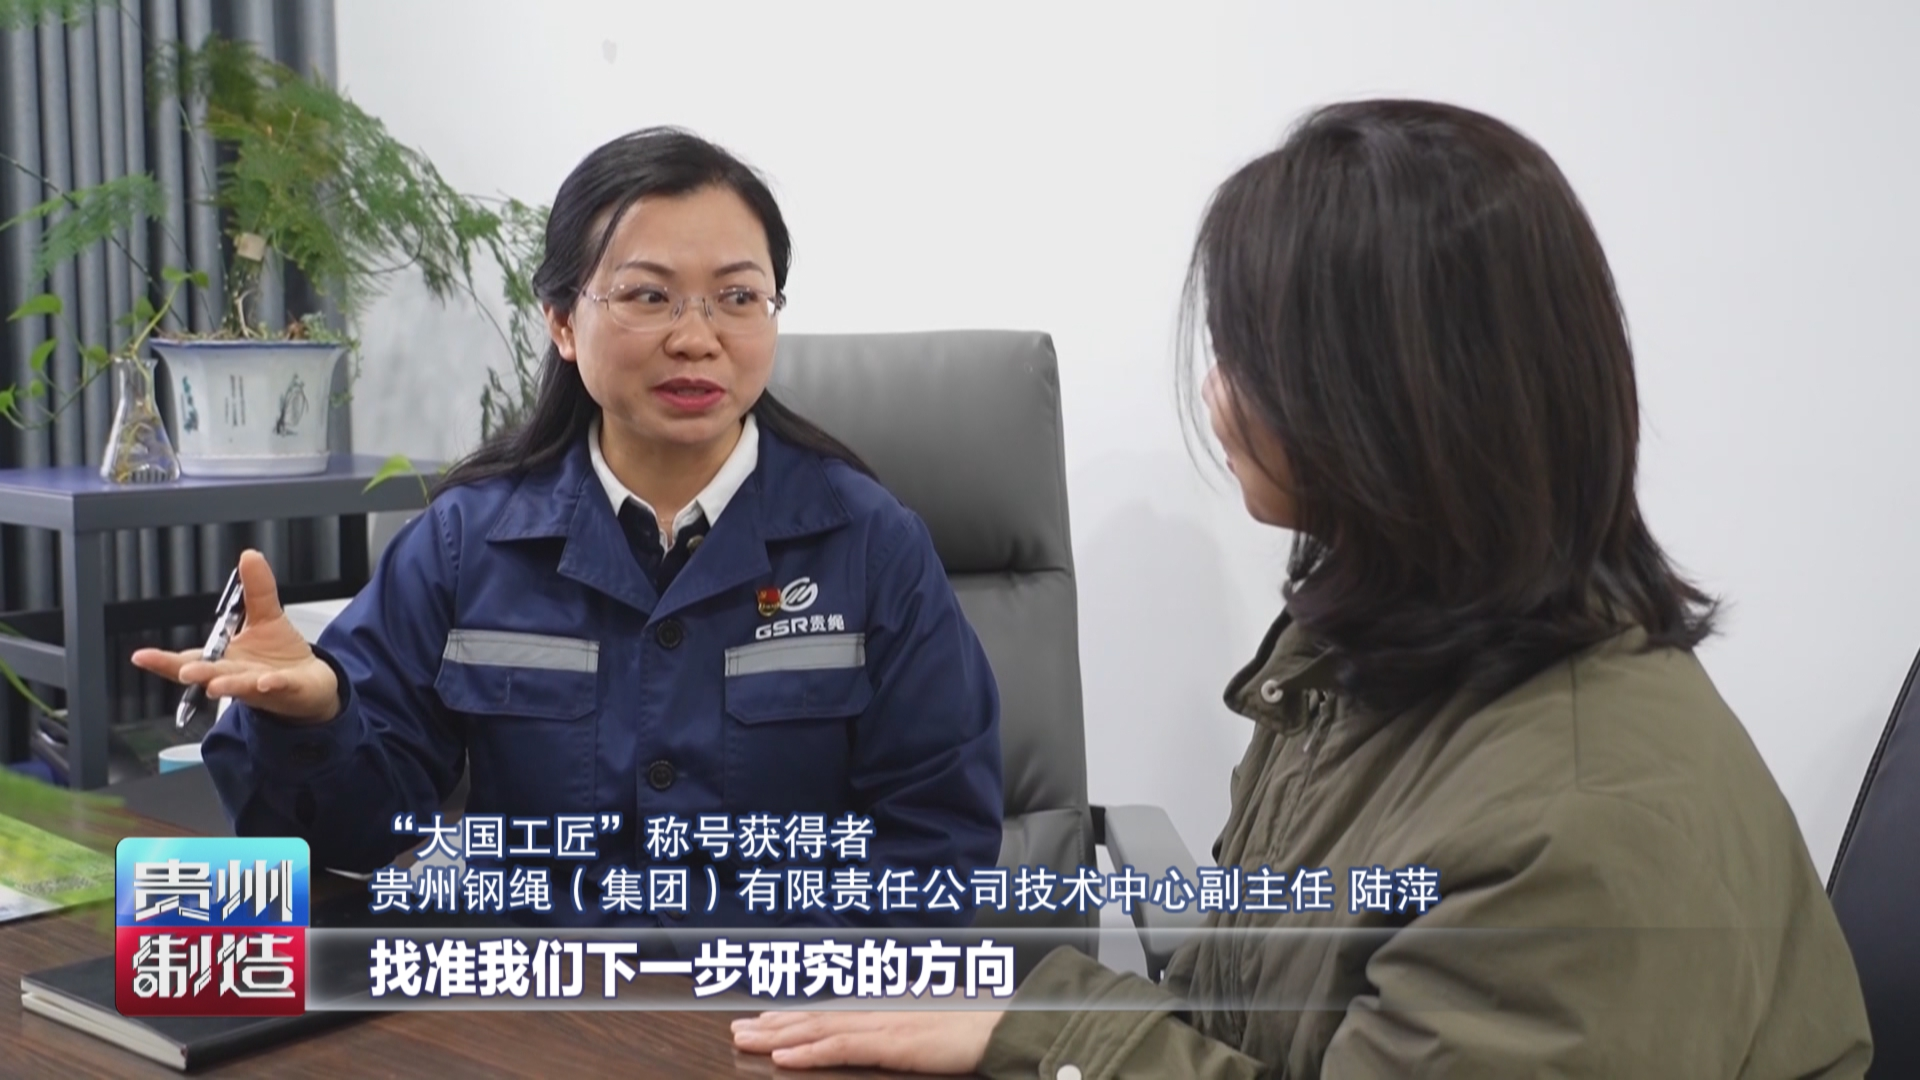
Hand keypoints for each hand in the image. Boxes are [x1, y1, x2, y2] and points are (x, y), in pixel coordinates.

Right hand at [131, 549, 340, 723]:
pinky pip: (277, 687)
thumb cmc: (279, 655)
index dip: (163, 660)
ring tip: (216, 685)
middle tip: (184, 672)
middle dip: (197, 673)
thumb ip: (257, 588)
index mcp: (225, 658)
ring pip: (240, 685)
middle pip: (211, 675)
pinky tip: (266, 682)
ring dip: (228, 684)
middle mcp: (237, 675)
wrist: (310, 684)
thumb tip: (248, 556)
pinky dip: (271, 685)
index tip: (140, 657)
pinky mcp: (287, 690)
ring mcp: (260, 686)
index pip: (190, 658)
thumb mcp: (267, 615)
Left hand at [730, 1009, 1003, 1072]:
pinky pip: (841, 1047)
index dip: (795, 1013)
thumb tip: (896, 1037)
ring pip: (819, 1028)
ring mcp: (883, 1024)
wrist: (1006, 1025)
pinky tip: (783, 1055)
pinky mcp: (891, 1043)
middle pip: (816, 1015)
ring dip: (778, 1034)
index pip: (832, 1009)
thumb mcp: (934, 1024)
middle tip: (737, 1028)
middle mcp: (879, 1009)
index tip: (765, 1018)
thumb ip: (907, 1027)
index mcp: (887, 1005)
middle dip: (774, 1022)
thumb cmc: (978, 1025)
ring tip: (745, 1039)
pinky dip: (809, 1050)